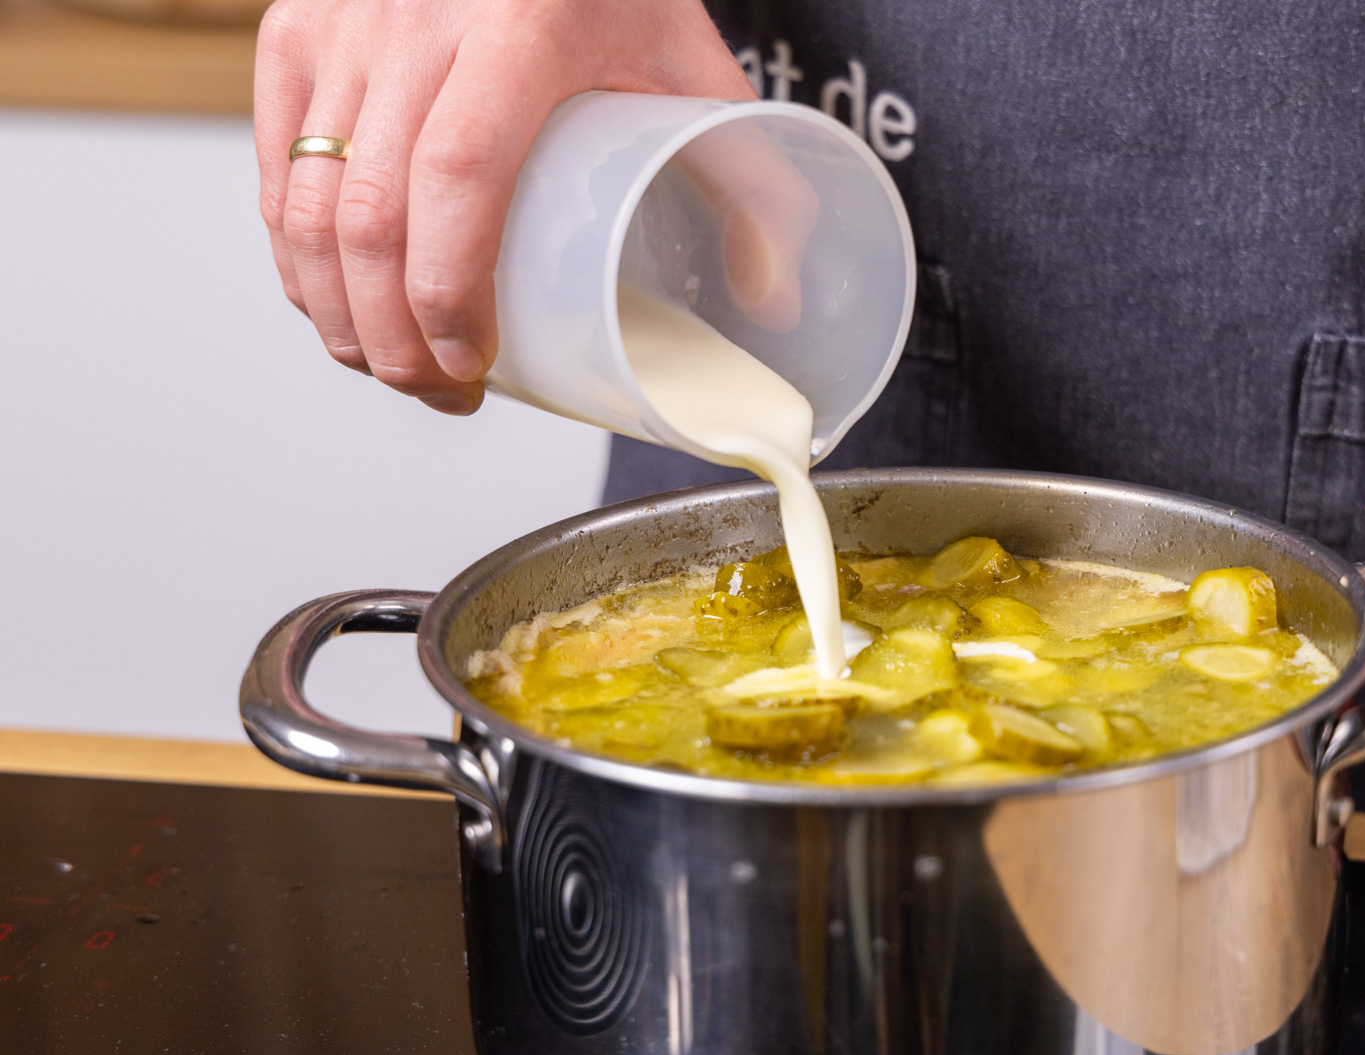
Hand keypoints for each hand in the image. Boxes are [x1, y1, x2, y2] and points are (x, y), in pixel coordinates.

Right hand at [255, 0, 763, 413]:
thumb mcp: (695, 64)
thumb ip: (752, 180)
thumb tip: (772, 301)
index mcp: (520, 24)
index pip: (457, 173)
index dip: (449, 289)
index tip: (473, 363)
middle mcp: (414, 18)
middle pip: (367, 210)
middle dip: (392, 336)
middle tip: (442, 393)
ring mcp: (343, 23)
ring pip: (306, 202)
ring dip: (338, 312)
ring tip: (395, 368)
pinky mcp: (296, 29)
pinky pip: (279, 168)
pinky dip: (298, 256)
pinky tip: (339, 305)